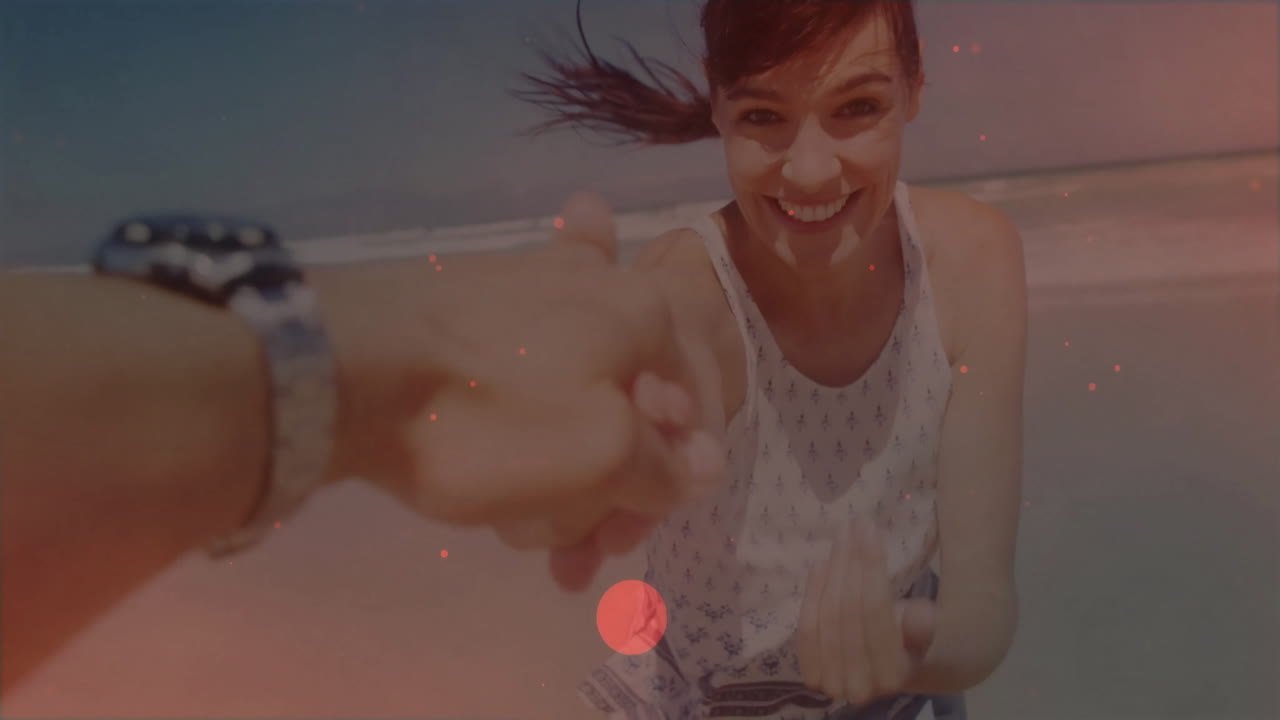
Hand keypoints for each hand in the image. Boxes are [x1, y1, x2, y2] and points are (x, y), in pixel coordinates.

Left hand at [312, 192, 723, 585]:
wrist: (330, 367)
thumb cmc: (484, 418)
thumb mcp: (599, 457)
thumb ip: (665, 467)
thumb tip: (702, 466)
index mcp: (642, 310)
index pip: (698, 405)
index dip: (675, 483)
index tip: (623, 540)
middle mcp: (593, 285)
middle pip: (632, 403)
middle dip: (609, 488)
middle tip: (571, 559)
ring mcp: (521, 286)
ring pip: (571, 396)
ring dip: (558, 473)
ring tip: (516, 530)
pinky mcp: (461, 307)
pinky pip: (518, 377)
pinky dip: (517, 430)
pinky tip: (495, 473)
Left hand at [797, 523, 936, 706]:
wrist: (890, 671)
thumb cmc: (912, 642)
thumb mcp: (929, 633)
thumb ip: (923, 626)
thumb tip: (917, 615)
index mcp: (894, 677)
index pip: (876, 614)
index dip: (871, 569)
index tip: (871, 531)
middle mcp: (858, 687)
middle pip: (846, 613)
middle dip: (850, 563)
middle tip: (855, 525)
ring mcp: (829, 683)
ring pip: (824, 617)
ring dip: (832, 571)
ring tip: (842, 536)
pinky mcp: (810, 673)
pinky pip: (806, 626)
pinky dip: (812, 592)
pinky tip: (822, 563)